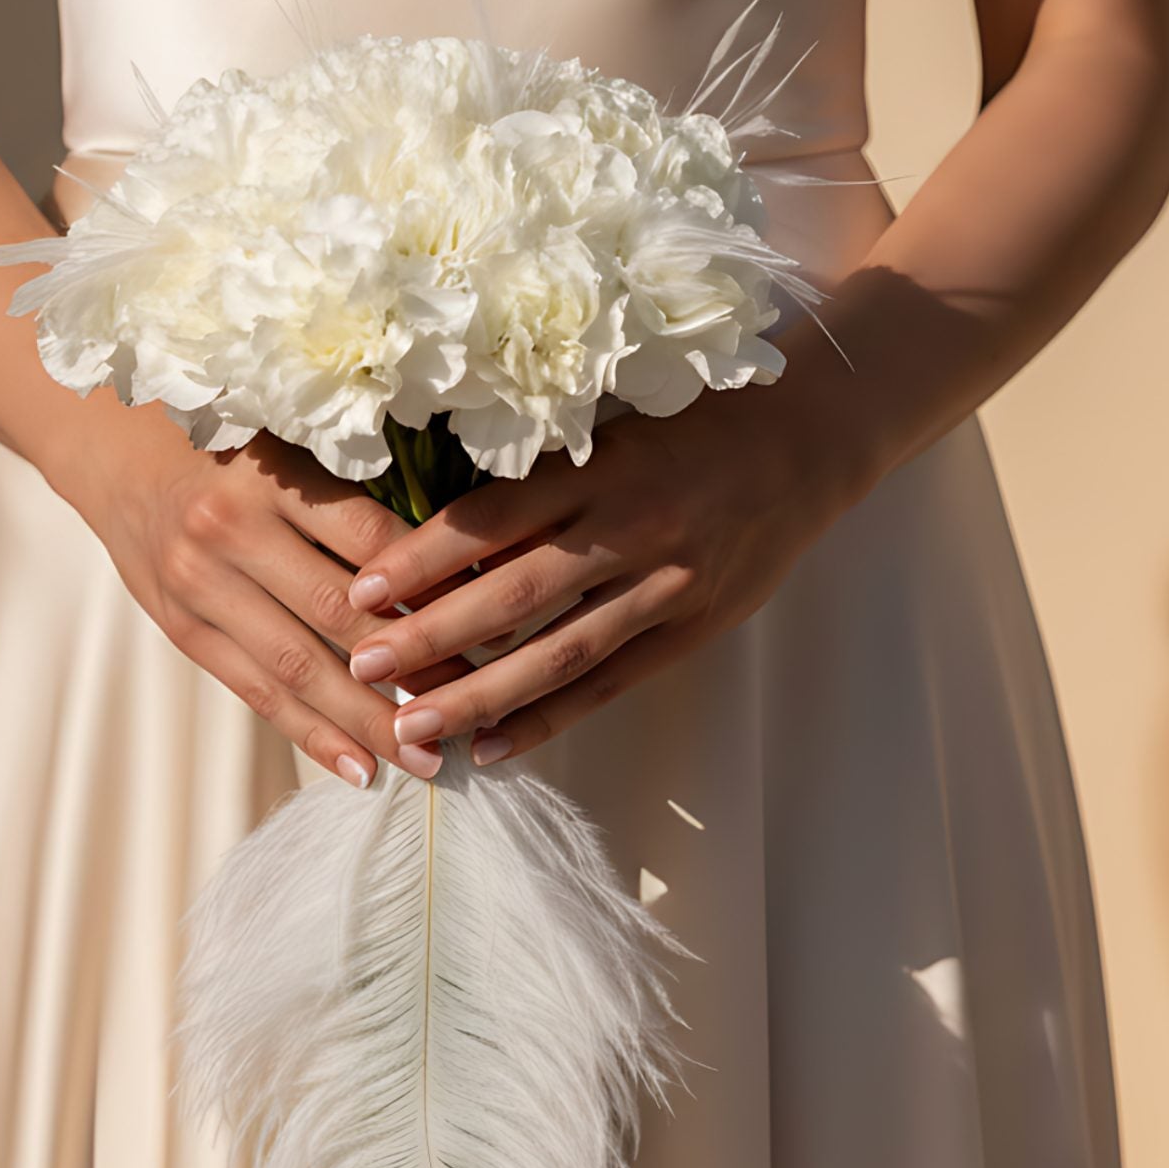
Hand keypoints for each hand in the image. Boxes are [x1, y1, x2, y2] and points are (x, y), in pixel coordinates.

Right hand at [52, 397, 470, 783]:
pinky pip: (256, 693)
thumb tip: (460, 567)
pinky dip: (311, 735)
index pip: (373, 542)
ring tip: (427, 759)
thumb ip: (359, 499)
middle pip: (340, 615)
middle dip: (415, 669)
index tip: (498, 627)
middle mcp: (232, 531)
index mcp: (274, 478)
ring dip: (368, 721)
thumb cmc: (230, 444)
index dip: (437, 588)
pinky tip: (360, 771)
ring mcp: (200, 586)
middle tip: (477, 708)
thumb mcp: (292, 444)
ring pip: (299, 667)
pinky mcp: (184, 630)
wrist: (114, 449)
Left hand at [340, 384, 874, 769]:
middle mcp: (631, 526)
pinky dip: (549, 720)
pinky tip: (491, 749)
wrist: (809, 439)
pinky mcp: (694, 626)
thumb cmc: (689, 418)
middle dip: (432, 637)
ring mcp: (667, 583)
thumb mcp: (610, 419)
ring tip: (412, 729)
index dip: (420, 558)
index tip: (359, 590)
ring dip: (479, 696)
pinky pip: (610, 683)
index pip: (491, 519)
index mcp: (600, 465)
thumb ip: (536, 469)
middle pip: (514, 595)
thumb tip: (433, 523)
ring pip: (559, 654)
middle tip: (362, 666)